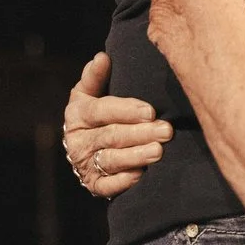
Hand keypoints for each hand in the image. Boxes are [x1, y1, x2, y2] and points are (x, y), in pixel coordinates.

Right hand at [63, 52, 171, 196]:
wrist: (89, 151)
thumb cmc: (100, 115)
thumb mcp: (92, 94)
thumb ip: (96, 78)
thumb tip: (102, 57)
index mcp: (78, 115)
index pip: (101, 111)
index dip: (126, 110)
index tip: (151, 111)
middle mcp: (78, 141)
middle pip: (111, 136)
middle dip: (140, 134)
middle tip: (166, 131)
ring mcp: (85, 165)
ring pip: (111, 160)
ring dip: (136, 156)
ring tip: (158, 151)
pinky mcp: (94, 185)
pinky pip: (107, 186)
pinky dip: (123, 182)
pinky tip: (141, 175)